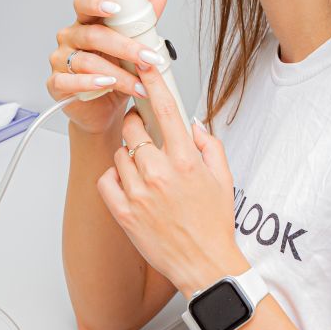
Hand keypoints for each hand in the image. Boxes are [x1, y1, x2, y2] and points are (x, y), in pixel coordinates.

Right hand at [46, 0, 170, 135]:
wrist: (103, 110)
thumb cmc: (115, 73)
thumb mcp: (132, 46)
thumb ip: (143, 20)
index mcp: (85, 22)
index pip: (83, 4)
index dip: (96, 2)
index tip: (116, 7)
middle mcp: (70, 37)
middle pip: (93, 35)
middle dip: (125, 47)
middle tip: (148, 58)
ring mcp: (60, 60)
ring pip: (87, 62)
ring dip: (118, 74)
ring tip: (139, 84)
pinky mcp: (56, 84)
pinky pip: (69, 82)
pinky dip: (90, 83)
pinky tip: (107, 85)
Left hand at [95, 64, 247, 297]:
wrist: (205, 265)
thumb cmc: (214, 224)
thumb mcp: (223, 179)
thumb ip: (208, 145)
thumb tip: (191, 123)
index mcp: (186, 161)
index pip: (167, 110)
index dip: (153, 82)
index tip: (144, 64)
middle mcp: (160, 173)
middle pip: (133, 128)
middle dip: (137, 126)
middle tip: (145, 135)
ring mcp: (139, 193)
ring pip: (120, 153)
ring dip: (129, 155)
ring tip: (145, 171)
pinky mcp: (123, 212)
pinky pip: (107, 179)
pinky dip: (115, 178)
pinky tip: (130, 185)